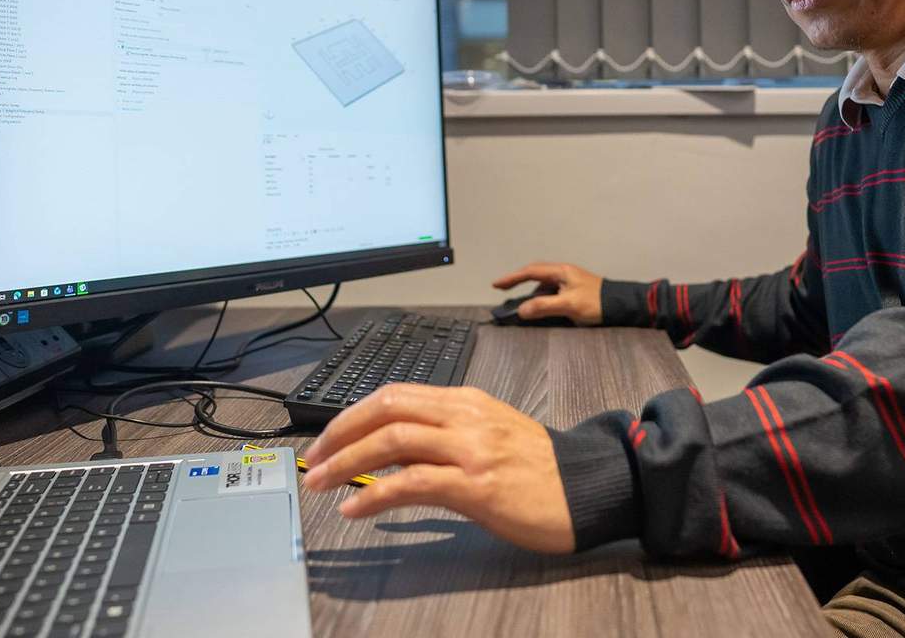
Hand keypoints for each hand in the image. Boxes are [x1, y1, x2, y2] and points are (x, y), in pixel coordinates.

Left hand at [301, 384, 575, 553]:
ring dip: (346, 462)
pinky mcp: (477, 486)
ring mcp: (471, 449)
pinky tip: (355, 510)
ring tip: (322, 482)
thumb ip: (446, 433)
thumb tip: (392, 449)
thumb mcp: (491, 435)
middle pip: (386, 408)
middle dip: (340, 432)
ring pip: (393, 440)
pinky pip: (412, 483)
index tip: (328, 436)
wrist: (590, 487)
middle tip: (315, 458)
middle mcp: (465, 417)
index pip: (396, 394)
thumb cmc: (541, 469)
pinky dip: (374, 495)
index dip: (353, 414)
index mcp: (467, 401)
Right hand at [492, 262, 603, 324]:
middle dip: (519, 281)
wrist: (621, 305)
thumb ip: (544, 306)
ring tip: (523, 304)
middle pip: (535, 273)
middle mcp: (564, 273)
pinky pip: (552, 291)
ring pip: (544, 283)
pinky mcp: (575, 290)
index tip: (496, 284)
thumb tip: (521, 310)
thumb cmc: (596, 303)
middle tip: (504, 289)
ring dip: (532, 291)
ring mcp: (570, 281)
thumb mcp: (568, 305)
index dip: (512, 278)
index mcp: (561, 271)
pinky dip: (542, 297)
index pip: (530, 272)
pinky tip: (542, 307)